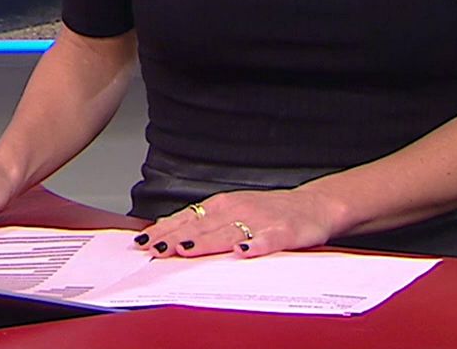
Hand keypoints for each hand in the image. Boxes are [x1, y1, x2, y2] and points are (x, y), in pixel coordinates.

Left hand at [134, 188, 347, 259]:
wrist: (314, 205)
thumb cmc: (268, 211)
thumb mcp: (231, 209)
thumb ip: (202, 220)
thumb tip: (166, 228)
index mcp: (222, 205)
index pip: (187, 218)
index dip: (164, 230)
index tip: (142, 241)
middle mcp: (238, 209)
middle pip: (202, 227)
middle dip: (176, 238)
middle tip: (154, 249)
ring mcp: (261, 220)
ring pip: (229, 233)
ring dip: (206, 242)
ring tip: (186, 249)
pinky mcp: (284, 231)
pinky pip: (268, 239)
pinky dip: (255, 246)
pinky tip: (243, 252)